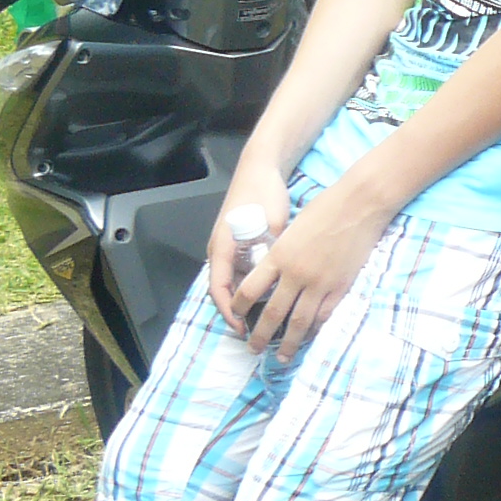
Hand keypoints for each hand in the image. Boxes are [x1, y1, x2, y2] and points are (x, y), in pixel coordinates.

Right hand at [207, 153, 295, 326]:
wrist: (259, 168)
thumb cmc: (263, 193)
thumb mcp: (271, 224)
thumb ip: (273, 251)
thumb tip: (281, 277)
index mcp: (222, 247)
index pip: (219, 289)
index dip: (229, 312)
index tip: (242, 327)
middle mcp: (221, 250)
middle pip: (223, 291)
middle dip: (236, 313)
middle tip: (254, 332)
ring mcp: (228, 248)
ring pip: (233, 283)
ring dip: (244, 302)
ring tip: (263, 320)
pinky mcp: (237, 244)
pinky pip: (241, 271)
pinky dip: (251, 287)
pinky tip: (268, 296)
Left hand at [236, 176, 396, 355]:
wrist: (359, 205)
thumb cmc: (325, 208)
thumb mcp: (292, 229)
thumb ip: (281, 253)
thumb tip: (273, 274)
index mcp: (279, 255)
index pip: (250, 288)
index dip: (240, 306)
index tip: (237, 315)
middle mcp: (296, 274)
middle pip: (273, 313)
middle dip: (261, 335)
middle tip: (253, 349)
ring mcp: (320, 283)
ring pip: (299, 322)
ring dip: (289, 343)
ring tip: (281, 356)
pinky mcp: (341, 287)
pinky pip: (324, 316)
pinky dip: (314, 329)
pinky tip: (309, 337)